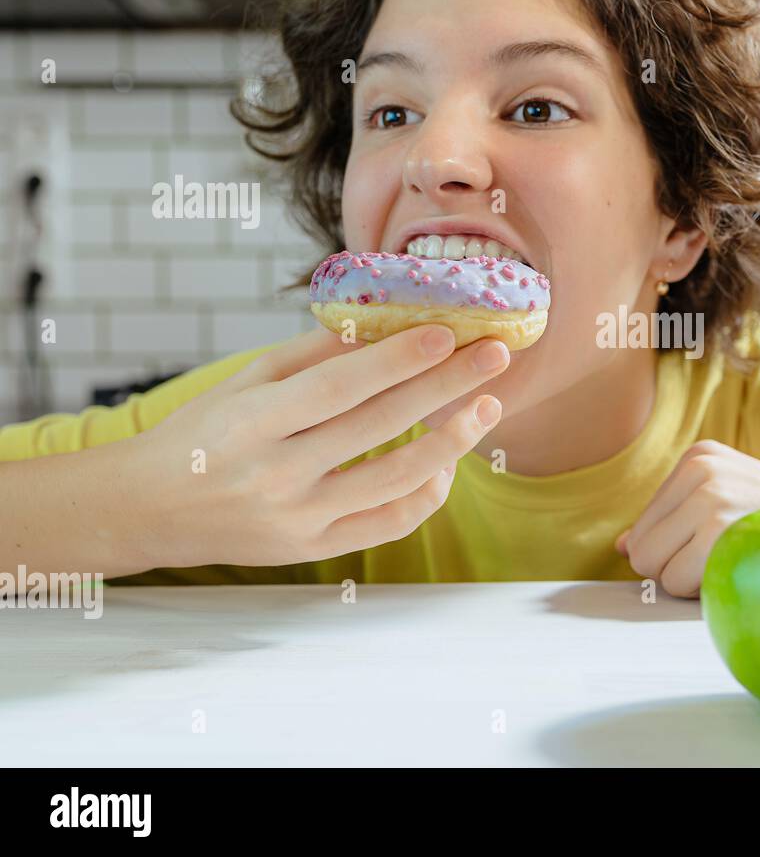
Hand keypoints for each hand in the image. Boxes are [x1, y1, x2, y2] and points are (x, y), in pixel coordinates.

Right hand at [127, 324, 509, 569]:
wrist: (150, 509)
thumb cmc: (203, 432)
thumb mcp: (243, 382)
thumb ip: (311, 356)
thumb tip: (384, 322)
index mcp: (251, 422)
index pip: (338, 386)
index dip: (397, 359)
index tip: (447, 332)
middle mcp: (275, 473)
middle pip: (379, 425)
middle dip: (445, 386)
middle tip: (495, 354)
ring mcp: (297, 518)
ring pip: (396, 478)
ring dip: (454, 440)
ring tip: (488, 405)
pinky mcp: (313, 550)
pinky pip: (389, 522)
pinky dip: (428, 491)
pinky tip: (449, 459)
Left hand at [615, 439, 759, 598]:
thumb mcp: (728, 501)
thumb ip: (672, 521)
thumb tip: (621, 547)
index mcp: (699, 456)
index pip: (642, 528)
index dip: (678, 550)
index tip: (725, 542)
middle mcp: (699, 469)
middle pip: (641, 549)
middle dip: (677, 566)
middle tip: (730, 556)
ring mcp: (709, 497)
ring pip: (654, 570)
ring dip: (692, 580)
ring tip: (738, 560)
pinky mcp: (717, 530)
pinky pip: (674, 583)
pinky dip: (704, 592)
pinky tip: (744, 571)